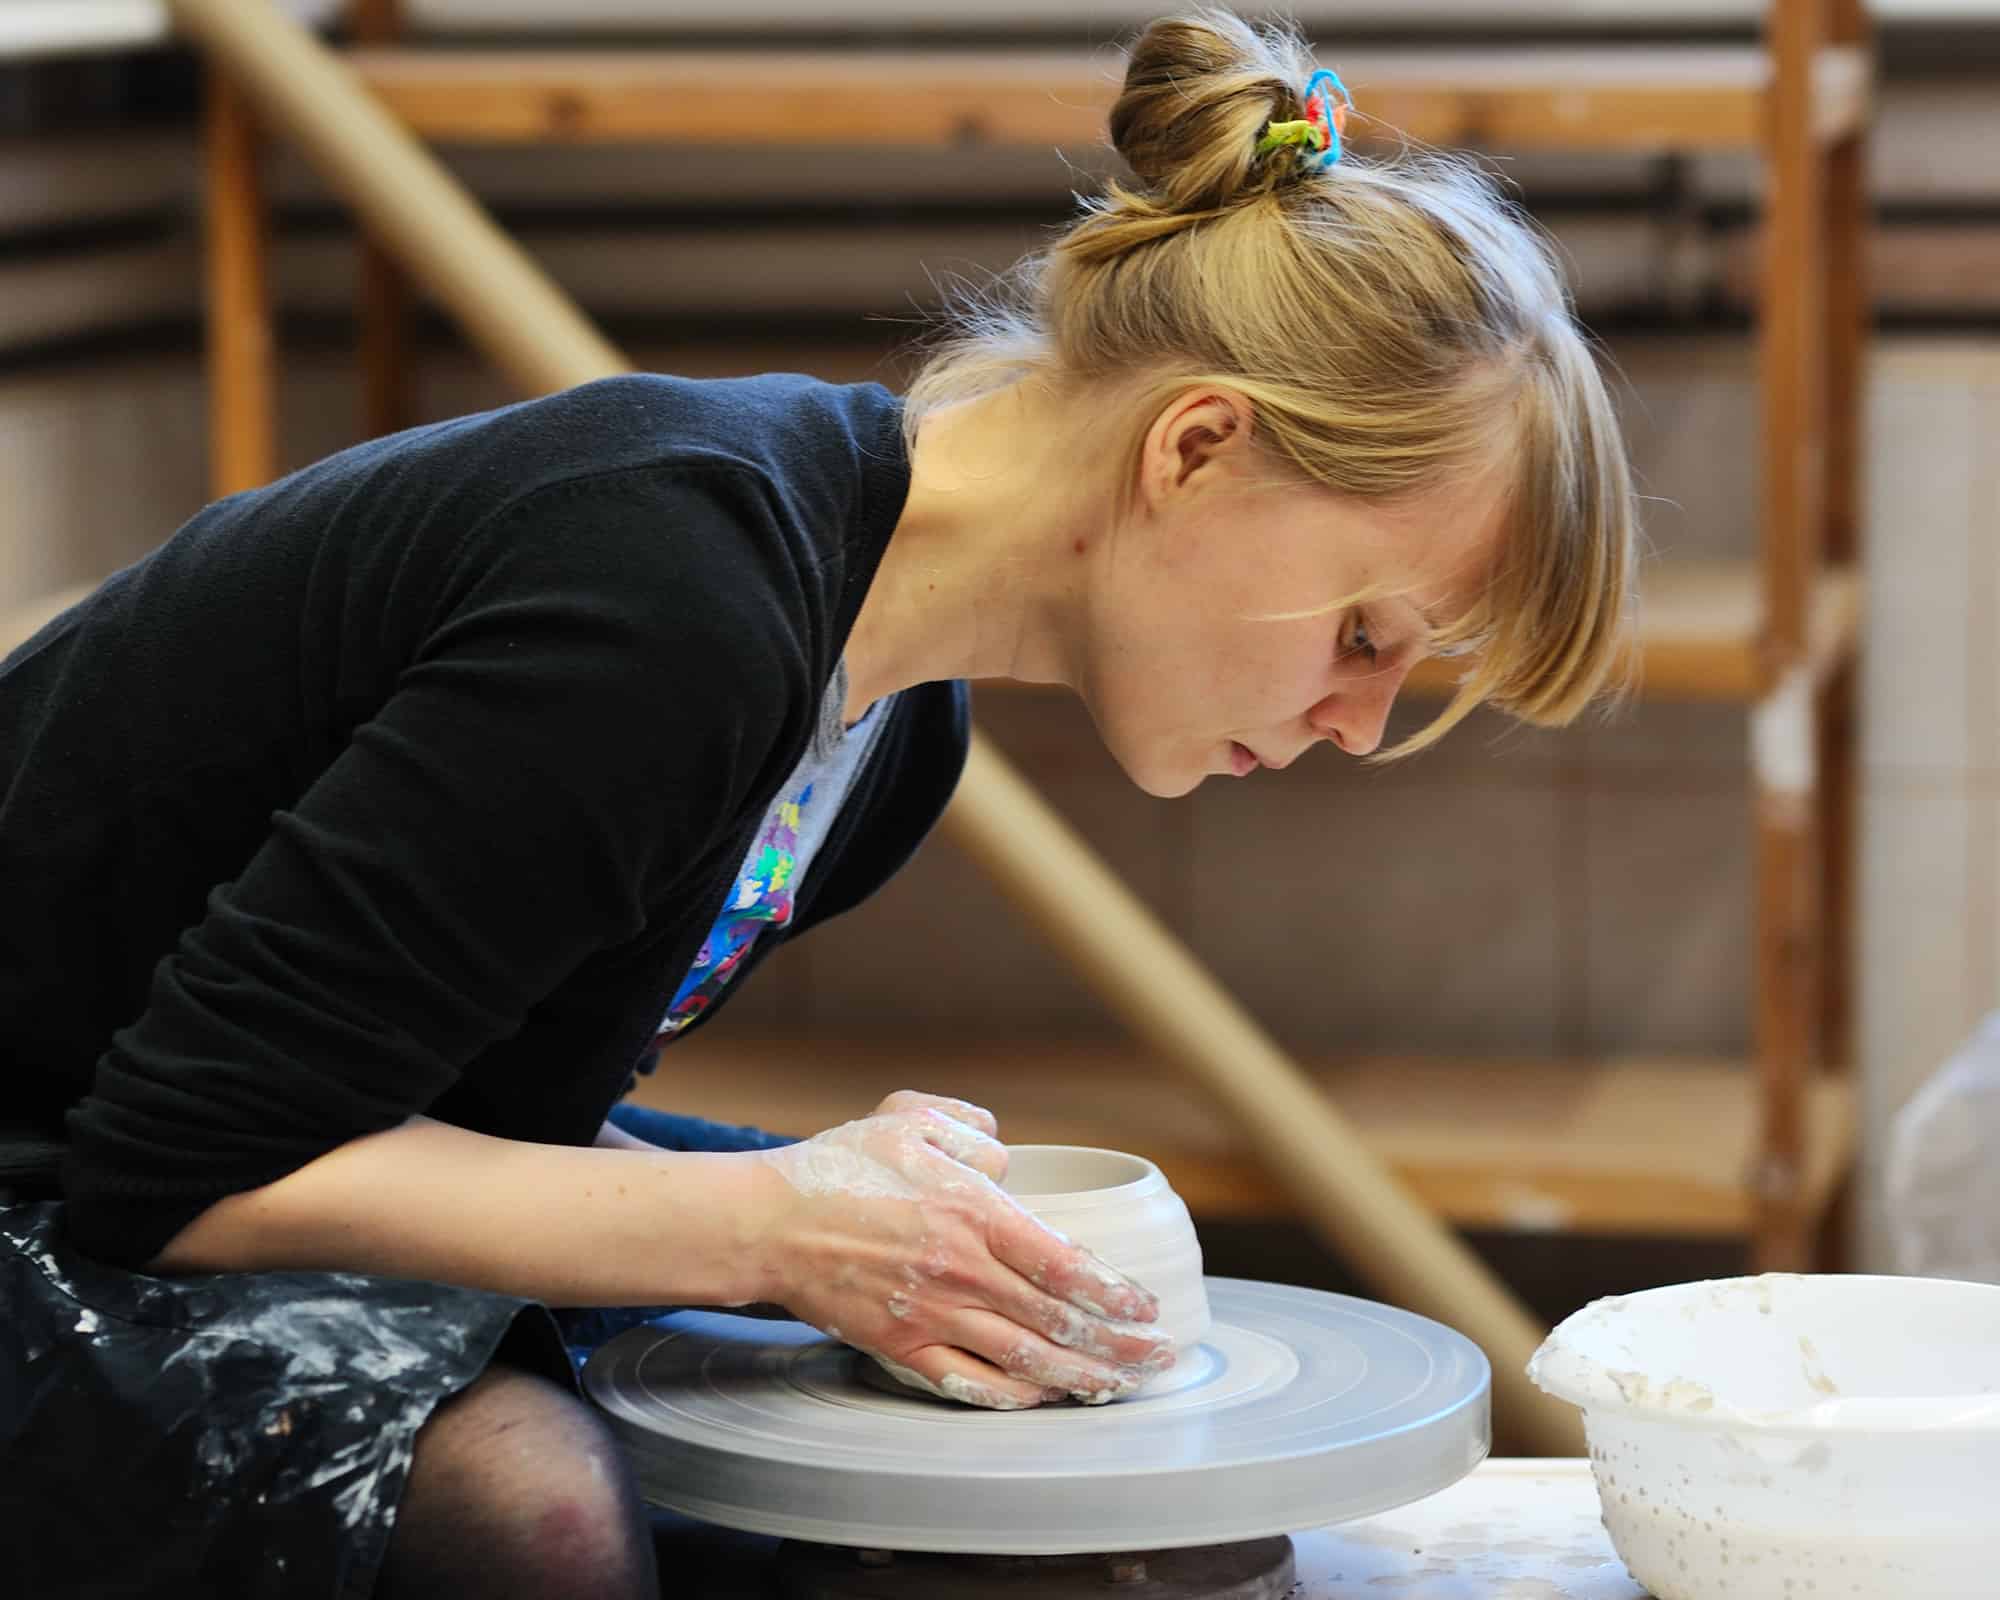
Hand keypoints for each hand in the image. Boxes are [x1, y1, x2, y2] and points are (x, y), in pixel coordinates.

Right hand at [750, 1098, 1172, 1408]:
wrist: (770, 1223)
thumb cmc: (839, 1165)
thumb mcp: (910, 1117)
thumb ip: (969, 1127)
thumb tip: (1002, 1154)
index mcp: (975, 1214)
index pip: (1065, 1266)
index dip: (1114, 1294)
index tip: (1146, 1309)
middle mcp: (965, 1272)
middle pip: (1058, 1323)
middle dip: (1117, 1347)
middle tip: (1158, 1360)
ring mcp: (935, 1317)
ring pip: (1024, 1361)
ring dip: (1079, 1378)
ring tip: (1117, 1387)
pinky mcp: (903, 1347)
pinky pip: (970, 1383)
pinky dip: (1013, 1396)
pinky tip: (1042, 1398)